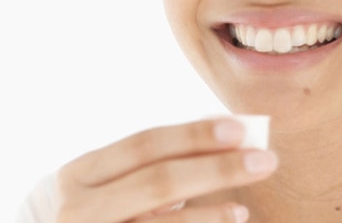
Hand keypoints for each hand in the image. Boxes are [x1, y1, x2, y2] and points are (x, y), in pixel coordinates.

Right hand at [54, 119, 276, 222]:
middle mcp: (77, 210)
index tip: (239, 128)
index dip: (192, 136)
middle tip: (265, 159)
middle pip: (158, 182)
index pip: (142, 145)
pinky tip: (227, 221)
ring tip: (244, 206)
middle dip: (216, 168)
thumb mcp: (102, 183)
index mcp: (76, 175)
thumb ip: (151, 161)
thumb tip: (219, 128)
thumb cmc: (87, 214)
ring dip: (212, 214)